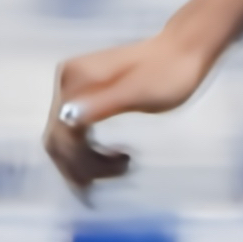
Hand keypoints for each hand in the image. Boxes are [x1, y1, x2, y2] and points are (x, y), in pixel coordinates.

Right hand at [45, 27, 212, 193]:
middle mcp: (67, 81)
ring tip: (121, 166)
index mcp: (76, 81)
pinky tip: (112, 156)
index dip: (76, 165)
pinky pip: (75, 128)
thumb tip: (67, 118)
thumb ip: (102, 104)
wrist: (184, 50)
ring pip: (64, 136)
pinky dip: (88, 149)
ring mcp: (73, 85)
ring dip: (85, 160)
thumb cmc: (169, 74)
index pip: (63, 133)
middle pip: (58, 137)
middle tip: (106, 184)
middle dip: (78, 167)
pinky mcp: (84, 91)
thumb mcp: (139, 93)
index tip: (94, 190)